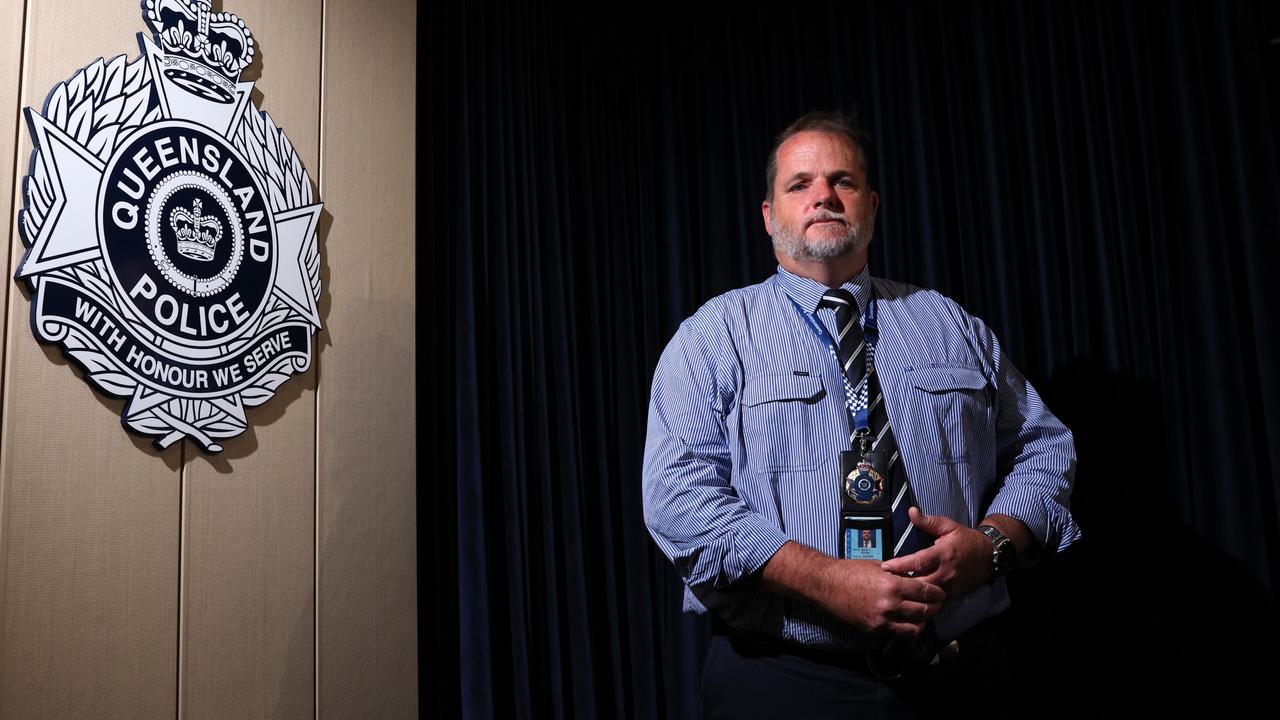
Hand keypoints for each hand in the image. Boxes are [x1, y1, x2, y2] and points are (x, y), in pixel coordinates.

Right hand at [816, 558, 944, 636]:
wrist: (826, 585)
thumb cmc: (850, 571)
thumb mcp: (878, 566)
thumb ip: (898, 574)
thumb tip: (915, 577)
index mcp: (892, 585)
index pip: (924, 591)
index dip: (936, 592)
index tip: (941, 592)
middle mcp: (890, 605)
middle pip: (924, 611)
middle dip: (934, 607)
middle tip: (937, 603)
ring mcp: (882, 620)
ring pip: (914, 627)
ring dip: (922, 621)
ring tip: (922, 615)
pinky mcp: (874, 629)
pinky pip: (898, 633)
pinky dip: (906, 628)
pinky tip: (906, 621)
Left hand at [880, 507, 991, 598]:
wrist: (988, 556)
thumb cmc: (965, 539)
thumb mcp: (948, 526)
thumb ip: (928, 521)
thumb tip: (910, 511)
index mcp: (944, 553)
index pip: (919, 561)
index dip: (901, 564)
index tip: (885, 566)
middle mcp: (947, 572)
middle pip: (921, 582)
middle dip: (902, 582)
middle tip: (884, 582)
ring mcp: (950, 586)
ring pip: (927, 595)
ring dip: (910, 593)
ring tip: (892, 591)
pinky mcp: (953, 595)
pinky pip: (934, 602)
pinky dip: (921, 602)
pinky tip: (907, 601)